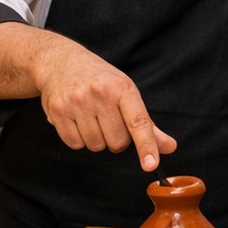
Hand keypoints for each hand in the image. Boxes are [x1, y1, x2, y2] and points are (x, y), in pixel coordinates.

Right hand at [34, 44, 176, 171]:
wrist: (61, 62)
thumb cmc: (100, 80)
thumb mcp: (125, 92)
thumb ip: (147, 123)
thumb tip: (169, 146)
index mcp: (122, 87)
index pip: (138, 122)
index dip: (146, 145)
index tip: (151, 164)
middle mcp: (99, 93)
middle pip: (117, 142)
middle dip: (115, 139)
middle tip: (108, 120)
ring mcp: (77, 101)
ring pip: (96, 145)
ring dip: (96, 139)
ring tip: (91, 117)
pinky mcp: (58, 111)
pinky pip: (75, 144)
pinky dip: (79, 139)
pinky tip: (77, 120)